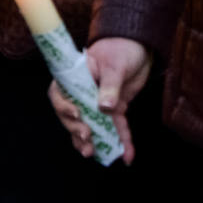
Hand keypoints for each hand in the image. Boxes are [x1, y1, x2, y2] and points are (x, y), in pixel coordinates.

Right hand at [48, 37, 150, 164]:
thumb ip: (110, 86)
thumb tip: (105, 107)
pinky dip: (122, 142)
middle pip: (74, 115)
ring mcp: (99, 102)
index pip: (60, 93)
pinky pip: (117, 128)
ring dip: (94, 142)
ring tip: (94, 155)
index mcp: (76, 76)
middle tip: (87, 139)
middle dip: (77, 130)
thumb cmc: (122, 48)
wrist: (141, 47)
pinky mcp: (116, 110)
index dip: (63, 106)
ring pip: (92, 126)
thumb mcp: (116, 65)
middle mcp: (84, 92)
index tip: (76, 115)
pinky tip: (127, 156)